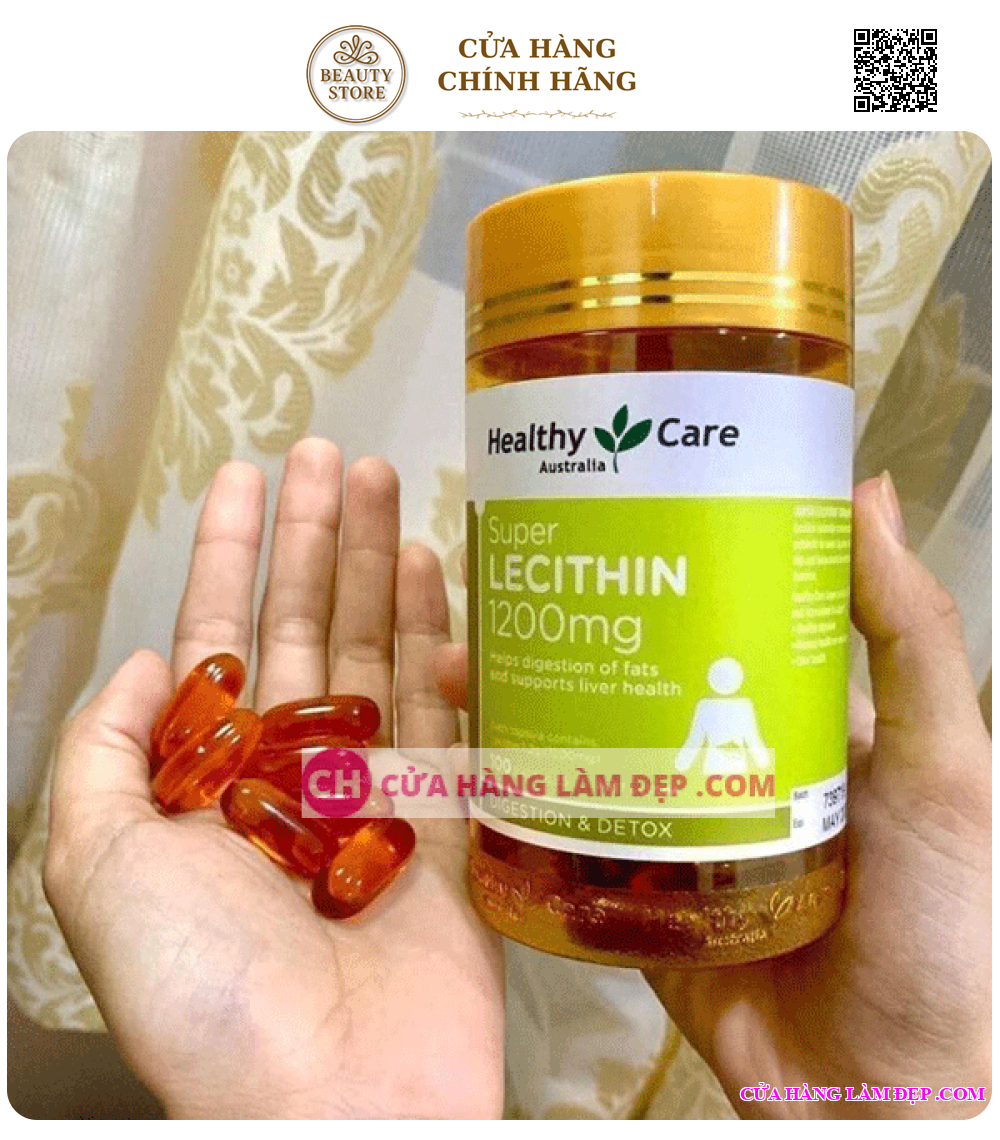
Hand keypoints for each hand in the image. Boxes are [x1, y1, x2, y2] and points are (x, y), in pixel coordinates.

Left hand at [44, 441, 503, 1118]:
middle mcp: (292, 776)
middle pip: (306, 628)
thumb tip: (152, 663)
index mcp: (210, 783)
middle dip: (311, 537)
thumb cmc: (204, 996)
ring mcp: (375, 792)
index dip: (227, 554)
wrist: (333, 1101)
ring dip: (374, 563)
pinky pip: (447, 709)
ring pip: (376, 651)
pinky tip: (433, 571)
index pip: (219, 639)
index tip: (240, 476)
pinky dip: (441, 636)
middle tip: (326, 454)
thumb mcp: (98, 868)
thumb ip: (106, 753)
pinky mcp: (449, 818)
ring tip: (379, 482)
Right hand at [435, 475, 990, 1118]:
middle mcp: (724, 767)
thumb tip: (867, 491)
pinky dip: (516, 800)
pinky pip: (566, 839)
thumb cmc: (939, 921)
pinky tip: (464, 759)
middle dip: (571, 631)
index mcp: (793, 725)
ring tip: (460, 655)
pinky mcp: (631, 900)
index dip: (669, 568)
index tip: (608, 509)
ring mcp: (672, 833)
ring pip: (587, 751)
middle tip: (503, 577)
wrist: (884, 1095)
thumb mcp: (941, 766)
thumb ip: (911, 638)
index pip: (723, 624)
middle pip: (636, 681)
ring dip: (524, 706)